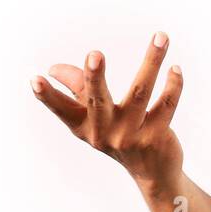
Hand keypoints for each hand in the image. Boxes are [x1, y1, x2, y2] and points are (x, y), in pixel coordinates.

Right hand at [32, 32, 183, 190]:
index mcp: (84, 127)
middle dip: (95, 77)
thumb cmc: (118, 135)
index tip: (35, 79)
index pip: (62, 109)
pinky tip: (175, 68)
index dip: (48, 96)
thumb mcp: (94, 117)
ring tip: (161, 37)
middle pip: (98, 100)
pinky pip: (166, 105)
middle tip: (95, 54)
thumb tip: (54, 68)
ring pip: (141, 92)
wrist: (153, 174)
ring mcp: (131, 136)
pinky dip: (173, 85)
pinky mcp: (156, 137)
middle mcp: (105, 133)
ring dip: (152, 62)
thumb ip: (77, 89)